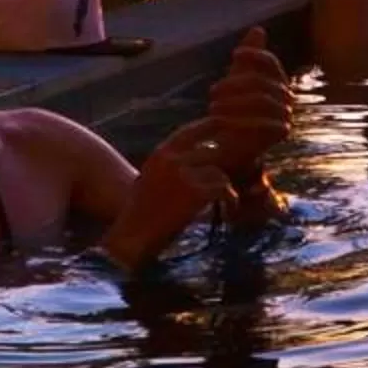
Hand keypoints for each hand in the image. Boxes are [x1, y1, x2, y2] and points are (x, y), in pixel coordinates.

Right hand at [107, 116, 239, 265]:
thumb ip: (176, 163)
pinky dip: (230, 200)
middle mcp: (172, 158)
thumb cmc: (142, 213)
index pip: (195, 129)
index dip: (216, 128)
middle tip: (237, 176)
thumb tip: (209, 152)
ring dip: (225, 188)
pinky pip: (223, 188)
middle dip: (228, 163)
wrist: (130, 238)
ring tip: (227, 202)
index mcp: (161, 153)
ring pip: (219, 172)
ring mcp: (183, 173)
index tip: (231, 134)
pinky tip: (228, 212)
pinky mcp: (194, 192)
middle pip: (214, 149)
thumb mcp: (153, 177)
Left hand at [199, 26, 291, 177]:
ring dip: (234, 104)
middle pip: (263, 82)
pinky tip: (220, 122)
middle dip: (235, 85)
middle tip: (212, 92)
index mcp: (277, 79)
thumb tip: (258, 29)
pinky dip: (240, 121)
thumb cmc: (234, 107)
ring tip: (212, 108)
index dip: (255, 54)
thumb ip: (247, 58)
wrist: (233, 143)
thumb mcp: (237, 79)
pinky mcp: (281, 132)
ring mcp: (286, 114)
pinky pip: (263, 123)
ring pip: (262, 102)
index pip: (271, 62)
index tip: (235, 53)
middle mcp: (286, 95)